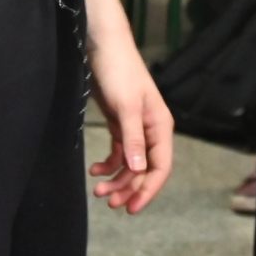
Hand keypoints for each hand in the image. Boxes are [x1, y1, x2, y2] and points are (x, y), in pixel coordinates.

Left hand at [87, 37, 173, 213]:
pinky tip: (94, 170)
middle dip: (128, 188)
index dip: (148, 189)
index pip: (160, 167)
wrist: (103, 47)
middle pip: (145, 170)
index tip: (131, 208)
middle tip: (108, 203)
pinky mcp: (120, 124)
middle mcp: (151, 131)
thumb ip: (133, 139)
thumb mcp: (126, 107)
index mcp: (160, 127)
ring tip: (98, 191)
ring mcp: (135, 128)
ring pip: (130, 165)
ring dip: (116, 180)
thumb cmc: (119, 72)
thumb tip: (140, 171)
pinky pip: (118, 153)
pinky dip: (108, 165)